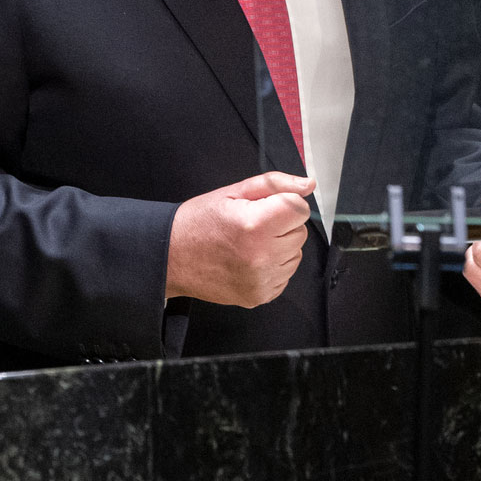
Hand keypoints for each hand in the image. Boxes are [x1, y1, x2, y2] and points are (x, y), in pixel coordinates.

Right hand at [165, 171, 314, 307]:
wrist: (172, 257)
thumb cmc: (200, 222)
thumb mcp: (233, 191)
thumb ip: (275, 184)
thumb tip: (308, 184)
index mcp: (255, 225)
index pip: (301, 209)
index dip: (284, 203)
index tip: (266, 207)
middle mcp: (262, 256)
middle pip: (300, 232)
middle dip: (282, 225)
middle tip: (252, 225)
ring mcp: (261, 280)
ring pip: (295, 254)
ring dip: (279, 247)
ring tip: (250, 244)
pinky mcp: (259, 296)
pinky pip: (285, 275)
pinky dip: (273, 267)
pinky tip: (249, 260)